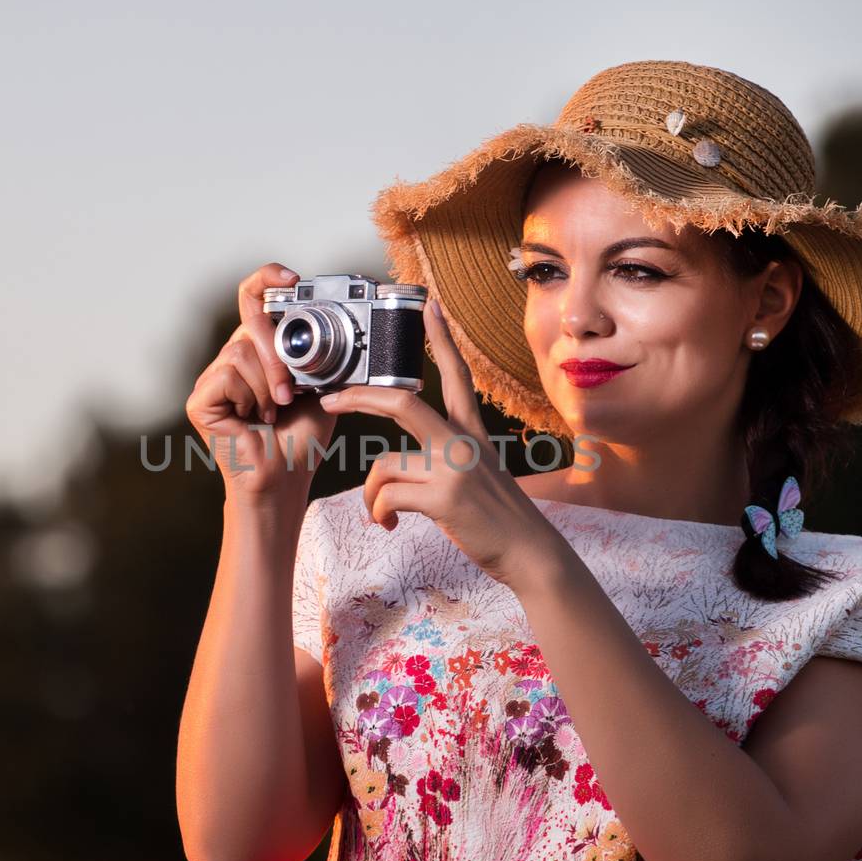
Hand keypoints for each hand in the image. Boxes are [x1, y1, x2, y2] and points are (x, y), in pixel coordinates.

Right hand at [184, 263, 338, 502]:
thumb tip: (343, 325)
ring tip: (274, 410)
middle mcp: (231, 359)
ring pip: (240, 349)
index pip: (252, 298)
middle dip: (278, 352)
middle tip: (292, 390)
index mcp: (258, 351)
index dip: (267, 279)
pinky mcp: (200, 400)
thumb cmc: (303, 439)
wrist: (286, 480)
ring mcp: (212, 379)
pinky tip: (254, 418)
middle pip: (249, 320)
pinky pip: (227, 374)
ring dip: (268, 382)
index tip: (292, 279)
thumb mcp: (324, 387)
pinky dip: (248, 395)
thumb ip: (324, 355)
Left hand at [317, 297, 562, 589]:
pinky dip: (379, 514)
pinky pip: (387, 497)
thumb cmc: (499, 519)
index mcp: (471, 433)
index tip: (429, 307)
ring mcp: (453, 468)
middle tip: (330, 401)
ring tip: (381, 515)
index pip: (456, 376)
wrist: (530, 553)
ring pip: (383, 465)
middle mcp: (462, 442)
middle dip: (358, 398)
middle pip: (401, 401)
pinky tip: (391, 526)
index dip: (441, 339)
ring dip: (371, 496)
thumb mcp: (479, 475)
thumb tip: (397, 473)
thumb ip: (445, 460)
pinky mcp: (445, 497)